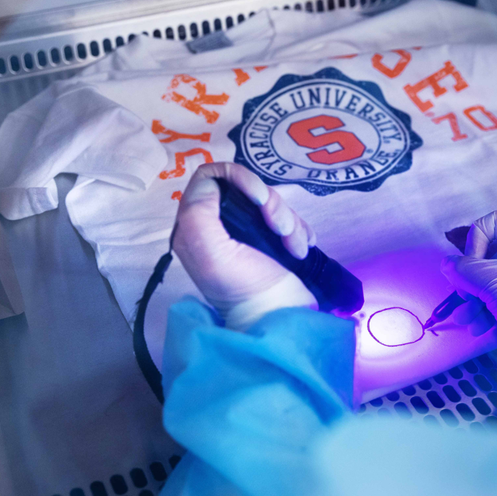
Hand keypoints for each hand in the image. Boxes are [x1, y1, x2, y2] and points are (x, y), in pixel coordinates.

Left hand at [173, 162, 317, 329]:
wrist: (278, 318)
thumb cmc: (244, 289)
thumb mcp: (212, 253)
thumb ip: (199, 213)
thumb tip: (210, 184)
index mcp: (197, 225)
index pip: (211, 176)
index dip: (239, 177)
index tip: (260, 200)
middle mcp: (219, 225)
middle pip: (247, 187)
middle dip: (271, 205)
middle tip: (280, 231)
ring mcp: (247, 233)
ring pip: (271, 202)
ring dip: (289, 222)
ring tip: (293, 248)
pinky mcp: (271, 241)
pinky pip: (288, 217)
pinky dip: (299, 230)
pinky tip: (299, 249)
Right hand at [440, 210, 496, 350]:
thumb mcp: (493, 283)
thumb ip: (464, 269)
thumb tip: (448, 264)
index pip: (494, 223)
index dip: (474, 242)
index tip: (471, 267)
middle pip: (491, 257)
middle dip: (471, 281)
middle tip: (465, 298)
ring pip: (496, 281)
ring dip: (475, 300)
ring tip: (467, 319)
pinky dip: (490, 311)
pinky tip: (478, 328)